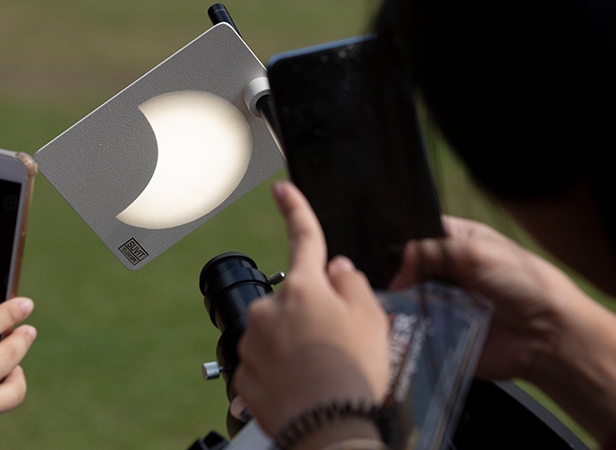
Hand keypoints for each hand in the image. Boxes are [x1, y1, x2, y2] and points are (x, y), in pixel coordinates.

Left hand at [234, 182, 388, 445]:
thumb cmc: (353, 375)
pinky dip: (282, 372)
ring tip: (321, 372)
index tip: (281, 189)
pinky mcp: (243, 374)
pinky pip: (265, 363)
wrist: (329, 432)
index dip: (295, 208)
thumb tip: (338, 270)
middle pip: (294, 299)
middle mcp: (270, 309)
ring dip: (295, 344)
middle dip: (311, 312)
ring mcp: (253, 342)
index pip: (303, 237)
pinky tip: (302, 387)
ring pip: (277, 332)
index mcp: (304, 288)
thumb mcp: (372, 320)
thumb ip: (354, 284)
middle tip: (336, 343)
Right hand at [391, 215, 574, 381]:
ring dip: (401, 302)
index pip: (418, 233)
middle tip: (397, 283)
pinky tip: (401, 325)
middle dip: (399, 275)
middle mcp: (448, 271)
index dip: (403, 241)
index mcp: (458, 241)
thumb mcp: (474, 250)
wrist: (547, 335)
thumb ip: (430, 251)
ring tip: (397, 304)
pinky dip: (406, 328)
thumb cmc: (524, 282)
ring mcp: (444, 303)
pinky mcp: (442, 333)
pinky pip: (414, 330)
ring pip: (406, 299)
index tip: (388, 251)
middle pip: (408, 268)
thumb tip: (398, 271)